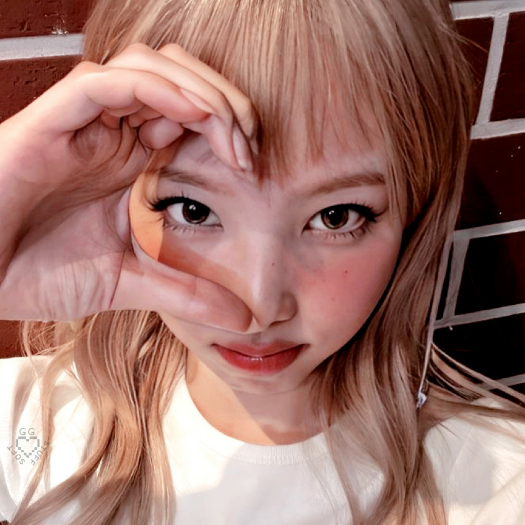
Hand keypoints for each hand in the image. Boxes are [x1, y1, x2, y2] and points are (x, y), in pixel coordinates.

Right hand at [0, 43, 254, 329]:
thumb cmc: (37, 272)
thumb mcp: (128, 281)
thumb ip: (185, 293)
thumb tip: (245, 317)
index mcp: (131, 162)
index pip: (192, 117)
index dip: (230, 127)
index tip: (253, 164)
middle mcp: (110, 135)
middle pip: (178, 79)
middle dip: (224, 101)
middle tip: (247, 144)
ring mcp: (80, 127)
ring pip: (146, 67)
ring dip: (197, 91)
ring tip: (227, 130)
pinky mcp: (48, 125)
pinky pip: (102, 84)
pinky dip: (152, 89)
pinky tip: (190, 115)